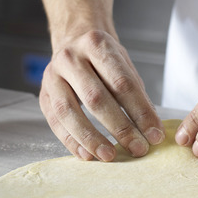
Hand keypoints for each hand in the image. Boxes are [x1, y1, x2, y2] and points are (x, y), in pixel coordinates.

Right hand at [39, 29, 164, 161]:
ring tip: (110, 155)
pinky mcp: (43, 95)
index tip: (154, 134)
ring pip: (69, 112)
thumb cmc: (101, 57)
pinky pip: (55, 123)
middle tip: (137, 148)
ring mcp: (52, 76)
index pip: (122, 83)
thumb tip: (150, 127)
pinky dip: (72, 142)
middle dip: (120, 127)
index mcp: (96, 45)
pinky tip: (87, 154)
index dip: (140, 111)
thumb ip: (135, 93)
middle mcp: (70, 58)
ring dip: (91, 138)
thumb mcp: (123, 64)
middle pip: (96, 98)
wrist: (72, 42)